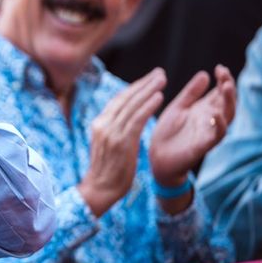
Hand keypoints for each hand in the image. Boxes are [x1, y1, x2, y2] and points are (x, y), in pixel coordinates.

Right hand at [79, 68, 166, 216]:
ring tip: (163, 80)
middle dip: (144, 83)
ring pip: (132, 105)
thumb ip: (114, 129)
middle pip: (125, 98)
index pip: (118, 100)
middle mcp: (102, 124)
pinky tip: (159, 97)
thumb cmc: (107, 170)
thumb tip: (126, 118)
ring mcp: (111, 132)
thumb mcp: (107, 144)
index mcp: (99, 123)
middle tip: (160, 73)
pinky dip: (148, 106)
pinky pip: (137, 119)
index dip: (135, 88)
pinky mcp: (121, 141)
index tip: (148, 80)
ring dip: (149, 90)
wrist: (100, 189)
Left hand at [149, 65, 235, 185]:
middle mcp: (210, 120)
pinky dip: (218, 125)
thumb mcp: (178, 107)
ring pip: (227, 117)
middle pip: (227, 102)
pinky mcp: (203, 146)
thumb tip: (205, 74)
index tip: (219, 68)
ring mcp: (208, 132)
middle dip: (229, 87)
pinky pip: (216, 136)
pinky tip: (215, 114)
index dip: (223, 80)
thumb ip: (191, 93)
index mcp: (204, 110)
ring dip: (229, 102)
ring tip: (226, 86)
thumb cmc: (169, 133)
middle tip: (225, 74)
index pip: (220, 93)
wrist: (157, 157)